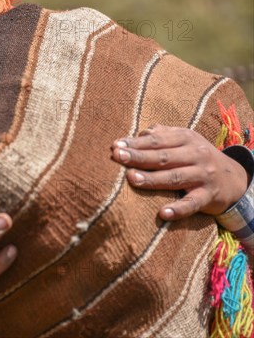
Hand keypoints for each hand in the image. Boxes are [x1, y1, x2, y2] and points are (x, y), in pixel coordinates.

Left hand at [110, 125, 248, 220]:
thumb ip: (160, 135)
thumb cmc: (196, 157)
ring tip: (132, 178)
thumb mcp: (183, 141)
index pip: (157, 140)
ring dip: (153, 179)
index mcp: (186, 138)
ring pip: (175, 177)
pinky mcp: (209, 196)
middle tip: (117, 157)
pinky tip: (162, 214)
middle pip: (163, 156)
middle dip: (139, 157)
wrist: (233, 178)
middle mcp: (196, 154)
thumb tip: (136, 134)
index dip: (136, 143)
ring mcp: (203, 175)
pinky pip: (192, 203)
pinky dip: (178, 209)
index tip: (115, 146)